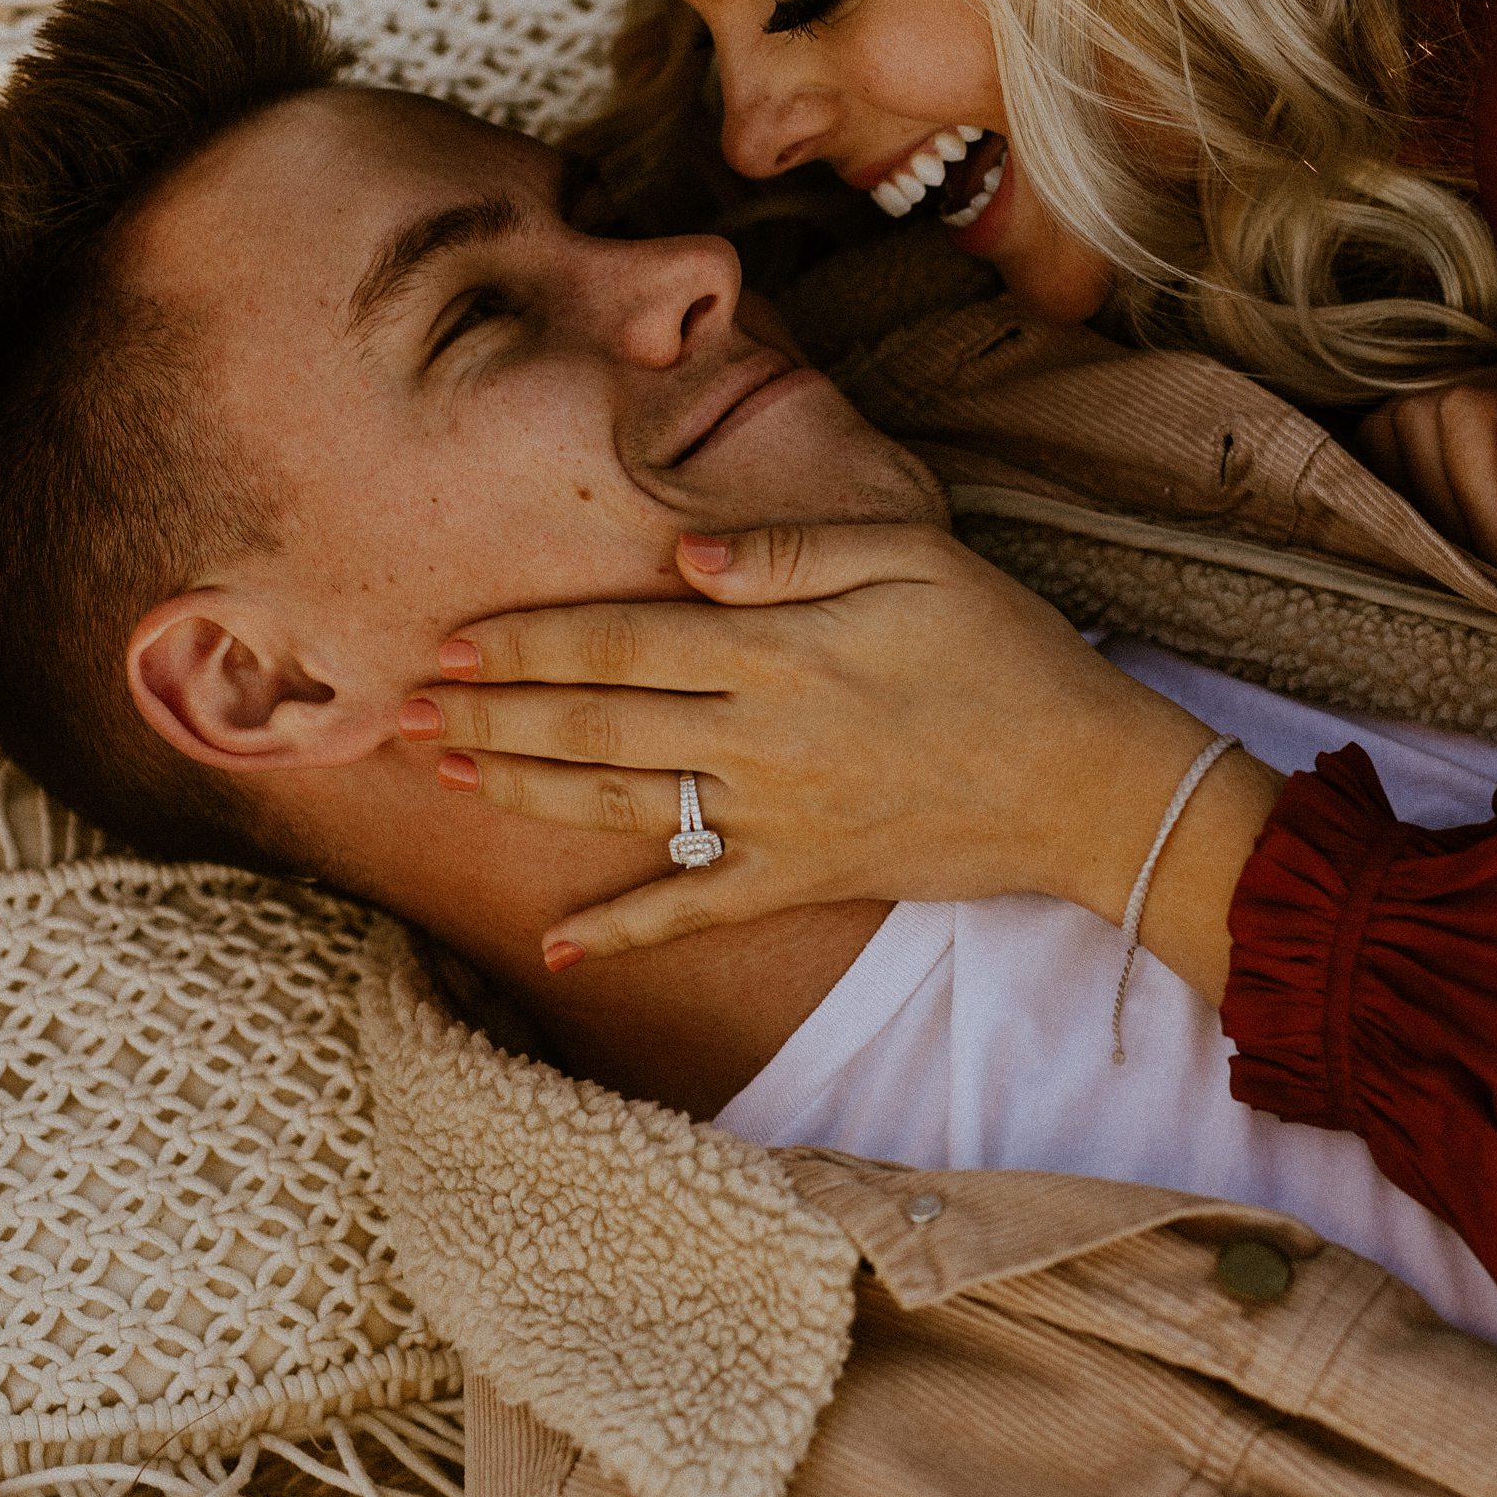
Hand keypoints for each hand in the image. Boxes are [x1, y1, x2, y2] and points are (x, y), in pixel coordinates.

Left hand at [401, 524, 1281, 980]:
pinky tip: (559, 944)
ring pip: (623, 803)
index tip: (451, 638)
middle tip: (408, 706)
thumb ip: (793, 552)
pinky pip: (698, 907)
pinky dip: (626, 929)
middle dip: (495, 712)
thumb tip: (684, 561)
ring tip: (448, 775)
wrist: (1088, 780)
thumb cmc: (1007, 650)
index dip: (529, 640)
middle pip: (599, 721)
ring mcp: (777, 815)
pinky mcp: (804, 875)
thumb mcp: (915, 558)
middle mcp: (761, 735)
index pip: (622, 640)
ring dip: (526, 791)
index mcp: (781, 649)